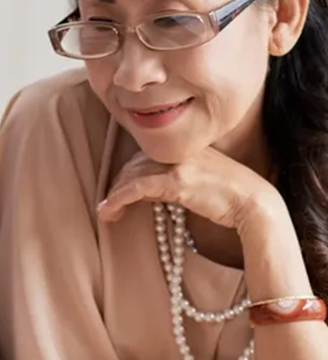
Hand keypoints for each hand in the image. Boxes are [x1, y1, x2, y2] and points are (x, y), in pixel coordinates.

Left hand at [97, 148, 280, 235]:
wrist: (254, 203)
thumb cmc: (229, 197)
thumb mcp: (198, 181)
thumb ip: (171, 180)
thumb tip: (143, 191)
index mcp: (185, 146)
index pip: (145, 155)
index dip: (127, 174)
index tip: (118, 192)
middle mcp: (179, 149)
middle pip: (134, 163)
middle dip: (117, 185)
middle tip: (108, 206)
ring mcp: (178, 163)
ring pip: (132, 175)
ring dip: (113, 196)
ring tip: (105, 213)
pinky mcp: (176, 180)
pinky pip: (136, 188)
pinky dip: (118, 199)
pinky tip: (109, 211)